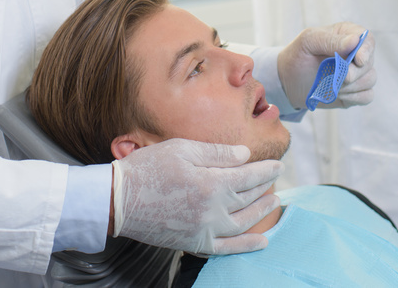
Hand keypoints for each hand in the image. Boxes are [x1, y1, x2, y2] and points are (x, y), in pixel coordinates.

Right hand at [111, 139, 281, 254]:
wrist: (118, 200)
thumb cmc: (148, 168)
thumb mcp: (182, 149)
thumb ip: (217, 153)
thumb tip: (245, 155)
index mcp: (211, 183)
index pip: (249, 176)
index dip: (266, 170)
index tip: (278, 165)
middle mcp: (212, 210)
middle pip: (247, 198)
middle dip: (264, 187)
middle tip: (274, 179)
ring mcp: (204, 230)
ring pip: (243, 223)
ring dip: (261, 212)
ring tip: (274, 201)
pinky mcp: (194, 243)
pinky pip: (227, 248)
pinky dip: (246, 246)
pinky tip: (261, 241)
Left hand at [278, 22, 376, 109]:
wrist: (288, 81)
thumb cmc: (298, 55)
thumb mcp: (308, 41)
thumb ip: (330, 40)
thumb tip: (355, 41)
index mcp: (347, 35)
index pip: (367, 39)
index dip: (366, 50)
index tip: (359, 60)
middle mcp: (355, 54)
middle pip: (369, 62)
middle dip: (355, 72)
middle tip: (340, 77)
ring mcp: (357, 73)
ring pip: (370, 79)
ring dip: (352, 86)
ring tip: (332, 85)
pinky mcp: (355, 91)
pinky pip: (367, 96)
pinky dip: (354, 97)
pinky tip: (339, 94)